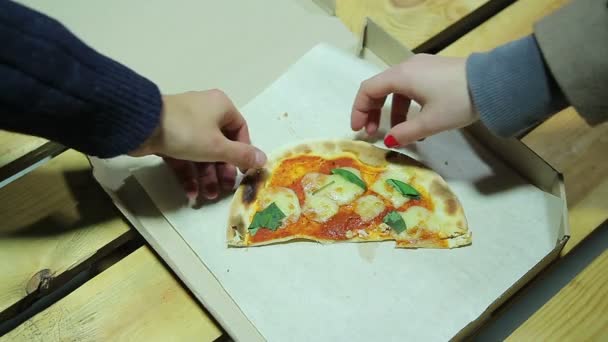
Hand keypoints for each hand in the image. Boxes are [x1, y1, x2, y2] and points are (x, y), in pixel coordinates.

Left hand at [130, 90, 266, 201]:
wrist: (141, 126)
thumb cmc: (187, 132)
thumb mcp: (218, 147)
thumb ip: (241, 156)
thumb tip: (264, 160)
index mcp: (221, 107)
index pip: (240, 130)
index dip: (243, 153)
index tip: (241, 172)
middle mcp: (205, 112)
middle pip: (220, 145)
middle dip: (221, 171)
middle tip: (223, 190)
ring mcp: (185, 124)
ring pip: (201, 153)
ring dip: (206, 176)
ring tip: (207, 197)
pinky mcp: (168, 136)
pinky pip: (184, 156)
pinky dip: (189, 173)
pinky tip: (191, 193)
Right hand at [351, 54, 478, 146]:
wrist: (493, 83)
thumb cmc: (457, 100)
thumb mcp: (430, 122)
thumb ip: (405, 133)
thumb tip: (389, 141)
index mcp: (401, 76)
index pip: (368, 90)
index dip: (358, 110)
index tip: (358, 130)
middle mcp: (407, 68)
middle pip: (380, 88)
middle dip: (373, 112)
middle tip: (372, 133)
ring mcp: (422, 68)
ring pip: (397, 90)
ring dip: (392, 112)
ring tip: (398, 134)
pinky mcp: (434, 72)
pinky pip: (411, 88)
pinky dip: (407, 105)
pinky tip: (418, 124)